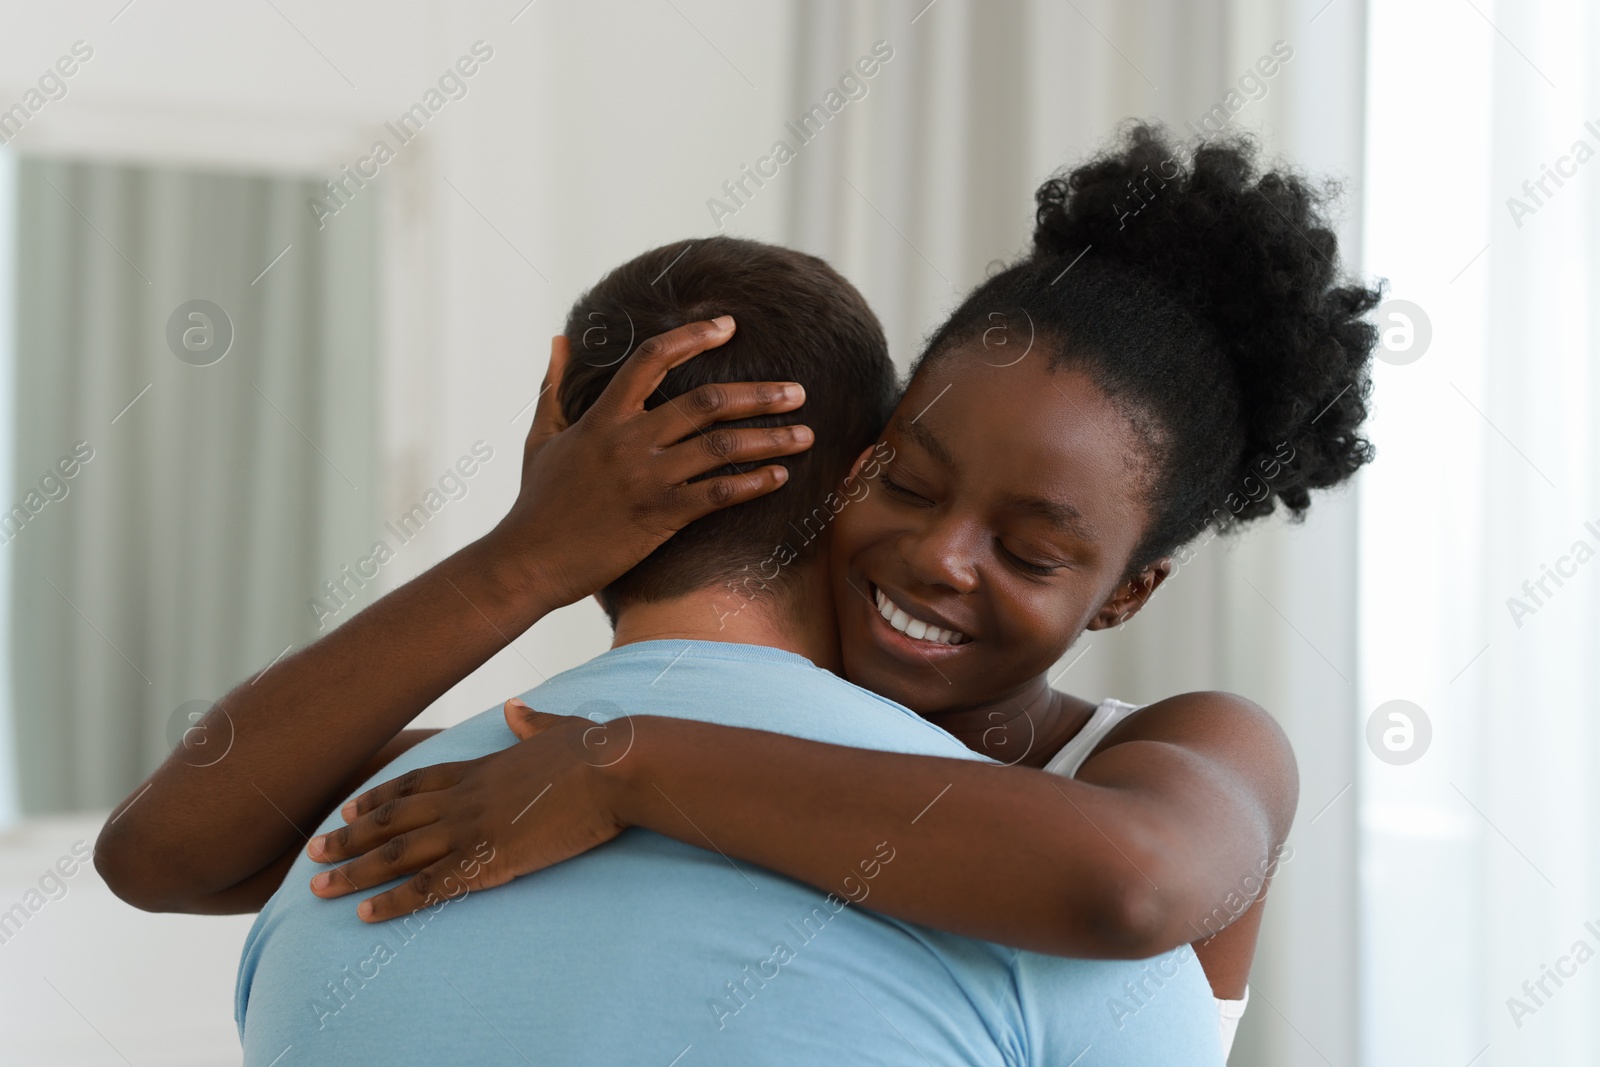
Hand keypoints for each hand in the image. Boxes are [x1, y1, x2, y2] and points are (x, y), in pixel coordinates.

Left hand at [305, 700, 631, 920]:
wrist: (613, 767)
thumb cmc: (596, 749)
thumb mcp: (557, 728)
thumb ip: (531, 722)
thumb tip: (515, 708)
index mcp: (481, 768)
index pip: (415, 782)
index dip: (378, 797)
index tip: (348, 807)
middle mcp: (465, 798)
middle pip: (392, 820)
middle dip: (348, 837)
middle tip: (311, 852)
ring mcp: (472, 829)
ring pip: (397, 854)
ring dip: (353, 872)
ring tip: (317, 888)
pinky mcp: (487, 860)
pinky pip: (428, 887)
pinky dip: (393, 903)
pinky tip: (365, 916)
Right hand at [488, 316, 812, 608]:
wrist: (528, 561)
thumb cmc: (535, 502)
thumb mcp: (541, 436)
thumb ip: (554, 386)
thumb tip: (560, 340)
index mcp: (602, 416)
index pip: (652, 360)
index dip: (693, 336)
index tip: (728, 325)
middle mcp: (629, 440)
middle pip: (706, 402)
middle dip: (759, 394)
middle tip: (797, 391)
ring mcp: (647, 478)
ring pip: (723, 447)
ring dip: (770, 439)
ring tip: (806, 433)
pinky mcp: (660, 516)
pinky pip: (719, 494)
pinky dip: (754, 483)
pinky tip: (781, 477)